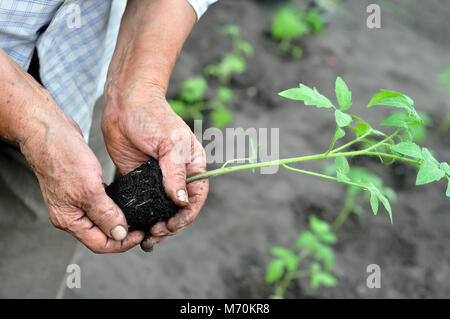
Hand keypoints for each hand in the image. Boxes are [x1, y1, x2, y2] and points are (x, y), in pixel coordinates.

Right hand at [20, 88, 143, 252]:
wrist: (48, 130)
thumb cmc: (63, 157)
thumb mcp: (90, 189)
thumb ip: (105, 214)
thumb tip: (120, 234)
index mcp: (69, 220)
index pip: (100, 244)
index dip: (123, 242)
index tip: (141, 233)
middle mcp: (70, 214)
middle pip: (101, 235)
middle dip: (123, 233)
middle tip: (143, 226)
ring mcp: (74, 201)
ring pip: (101, 219)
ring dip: (119, 220)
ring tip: (138, 215)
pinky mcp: (80, 187)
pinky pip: (100, 204)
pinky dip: (113, 205)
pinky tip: (126, 200)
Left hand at [102, 81, 208, 251]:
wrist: (124, 103)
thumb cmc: (152, 116)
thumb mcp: (169, 144)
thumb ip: (175, 173)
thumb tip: (182, 201)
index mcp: (192, 165)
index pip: (196, 196)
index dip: (187, 214)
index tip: (172, 225)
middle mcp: (177, 174)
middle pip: (179, 208)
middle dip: (171, 225)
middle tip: (156, 234)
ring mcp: (157, 178)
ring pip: (161, 209)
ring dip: (157, 225)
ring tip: (147, 238)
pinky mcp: (139, 178)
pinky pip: (142, 202)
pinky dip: (140, 216)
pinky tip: (135, 225)